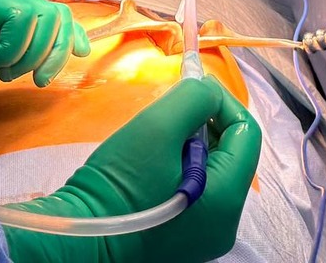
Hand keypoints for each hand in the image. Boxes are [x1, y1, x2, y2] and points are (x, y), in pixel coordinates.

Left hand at [0, 0, 88, 106]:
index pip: (24, 13)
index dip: (16, 44)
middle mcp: (1, 4)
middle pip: (48, 16)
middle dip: (36, 53)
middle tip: (4, 76)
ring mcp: (12, 19)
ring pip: (59, 21)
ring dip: (56, 54)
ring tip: (35, 81)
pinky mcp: (19, 35)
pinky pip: (57, 28)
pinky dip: (70, 41)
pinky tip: (80, 54)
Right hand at [2, 76, 260, 262]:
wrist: (80, 237)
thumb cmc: (116, 186)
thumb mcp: (157, 128)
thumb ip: (193, 99)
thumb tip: (209, 90)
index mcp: (227, 199)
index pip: (246, 133)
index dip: (221, 102)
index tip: (191, 87)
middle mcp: (224, 222)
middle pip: (231, 152)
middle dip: (205, 123)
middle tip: (170, 112)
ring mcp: (204, 233)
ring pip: (213, 169)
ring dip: (191, 143)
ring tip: (158, 138)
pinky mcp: (183, 236)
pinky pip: (197, 188)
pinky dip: (181, 166)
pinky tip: (153, 162)